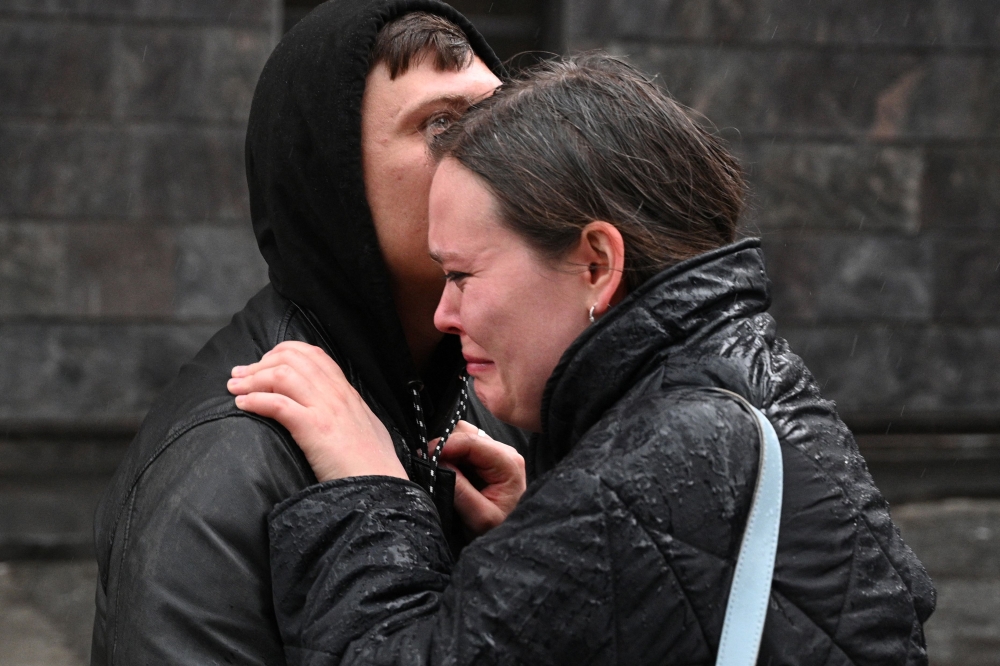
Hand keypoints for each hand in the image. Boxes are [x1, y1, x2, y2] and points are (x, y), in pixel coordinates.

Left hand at [227, 341, 405, 482]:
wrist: (380, 486)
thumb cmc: (372, 464)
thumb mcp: (365, 426)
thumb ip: (347, 413)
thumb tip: (331, 412)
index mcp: (346, 391)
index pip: (312, 353)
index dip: (281, 353)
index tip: (262, 365)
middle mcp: (336, 393)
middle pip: (292, 357)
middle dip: (259, 363)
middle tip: (239, 376)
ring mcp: (326, 408)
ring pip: (282, 374)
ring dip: (252, 379)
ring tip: (235, 389)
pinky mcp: (314, 428)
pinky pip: (279, 403)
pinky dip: (256, 400)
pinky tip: (243, 406)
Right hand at [436, 421, 525, 535]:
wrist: (511, 538)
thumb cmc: (498, 529)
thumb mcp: (480, 517)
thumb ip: (461, 490)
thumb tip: (440, 463)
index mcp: (508, 462)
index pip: (472, 441)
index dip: (445, 445)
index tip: (423, 455)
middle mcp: (505, 451)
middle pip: (467, 432)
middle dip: (445, 446)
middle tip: (427, 463)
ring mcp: (496, 452)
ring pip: (463, 436)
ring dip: (446, 449)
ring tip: (435, 466)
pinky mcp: (487, 458)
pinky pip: (463, 446)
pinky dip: (450, 454)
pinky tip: (443, 467)